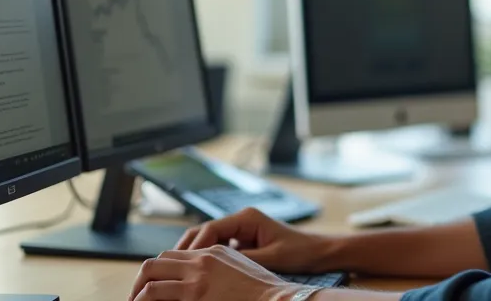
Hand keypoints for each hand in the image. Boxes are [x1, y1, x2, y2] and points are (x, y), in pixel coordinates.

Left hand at [128, 245, 293, 300]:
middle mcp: (203, 259)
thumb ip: (224, 270)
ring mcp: (197, 276)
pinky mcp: (194, 294)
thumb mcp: (244, 272)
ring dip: (137, 292)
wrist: (280, 300)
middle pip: (158, 261)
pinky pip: (156, 294)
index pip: (176, 255)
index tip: (153, 286)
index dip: (159, 271)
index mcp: (216, 251)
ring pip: (150, 275)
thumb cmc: (268, 294)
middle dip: (141, 279)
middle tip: (136, 297)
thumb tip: (209, 285)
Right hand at [176, 207, 334, 273]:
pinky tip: (198, 273)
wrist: (319, 252)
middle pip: (204, 231)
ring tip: (179, 270)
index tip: (183, 262)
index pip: (211, 228)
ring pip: (209, 240)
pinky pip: (219, 248)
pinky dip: (207, 258)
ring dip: (195, 254)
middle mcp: (242, 220)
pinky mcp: (244, 240)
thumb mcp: (271, 257)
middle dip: (187, 248)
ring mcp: (242, 229)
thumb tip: (217, 266)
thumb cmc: (300, 252)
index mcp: (247, 218)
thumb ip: (244, 260)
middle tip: (170, 265)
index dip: (195, 246)